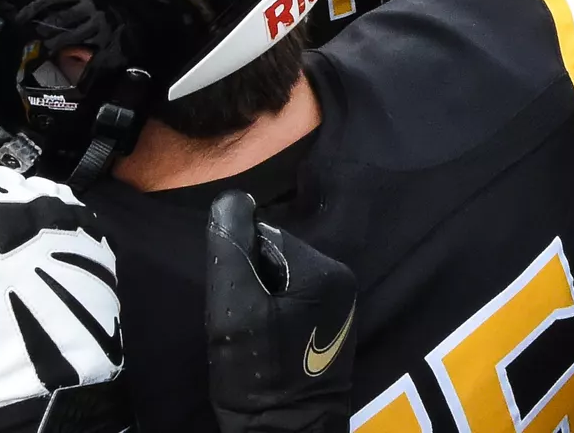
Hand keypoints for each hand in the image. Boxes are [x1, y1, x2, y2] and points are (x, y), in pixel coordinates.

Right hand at [207, 192, 356, 432]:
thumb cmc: (257, 375)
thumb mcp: (235, 308)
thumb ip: (232, 249)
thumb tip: (232, 197)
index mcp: (327, 270)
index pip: (268, 239)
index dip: (239, 265)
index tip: (231, 303)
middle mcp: (342, 279)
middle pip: (277, 257)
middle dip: (251, 281)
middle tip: (238, 321)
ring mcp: (340, 304)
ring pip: (282, 279)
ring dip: (260, 298)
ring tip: (251, 334)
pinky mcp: (330, 325)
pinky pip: (293, 300)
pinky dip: (273, 313)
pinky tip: (264, 340)